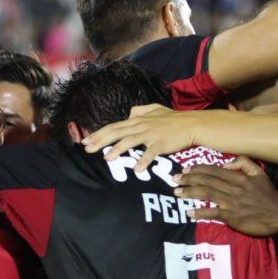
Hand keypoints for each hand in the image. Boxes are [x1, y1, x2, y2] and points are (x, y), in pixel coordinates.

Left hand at [82, 104, 202, 171]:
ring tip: (107, 158)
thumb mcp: (155, 109)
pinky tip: (137, 169)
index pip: (114, 126)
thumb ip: (141, 110)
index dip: (98, 133)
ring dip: (118, 149)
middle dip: (100, 141)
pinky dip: (144, 160)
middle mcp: (141, 126)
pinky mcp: (162, 143)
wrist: (192, 124)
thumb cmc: (174, 119)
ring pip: (130, 140)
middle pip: (116, 132)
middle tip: (87, 150)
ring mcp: (151, 134)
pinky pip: (151, 152)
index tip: (85, 141)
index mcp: (137, 120)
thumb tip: (129, 113)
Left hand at [175, 158, 277, 236]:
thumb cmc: (269, 195)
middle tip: (175, 179)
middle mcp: (234, 188)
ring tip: (177, 192)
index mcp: (239, 177)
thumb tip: (226, 163)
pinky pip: (213, 213)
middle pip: (207, 181)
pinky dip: (200, 213)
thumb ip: (244, 163)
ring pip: (207, 194)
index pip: (214, 170)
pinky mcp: (233, 217)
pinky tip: (189, 213)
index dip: (198, 169)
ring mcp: (232, 202)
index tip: (186, 170)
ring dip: (190, 192)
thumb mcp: (260, 173)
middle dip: (189, 179)